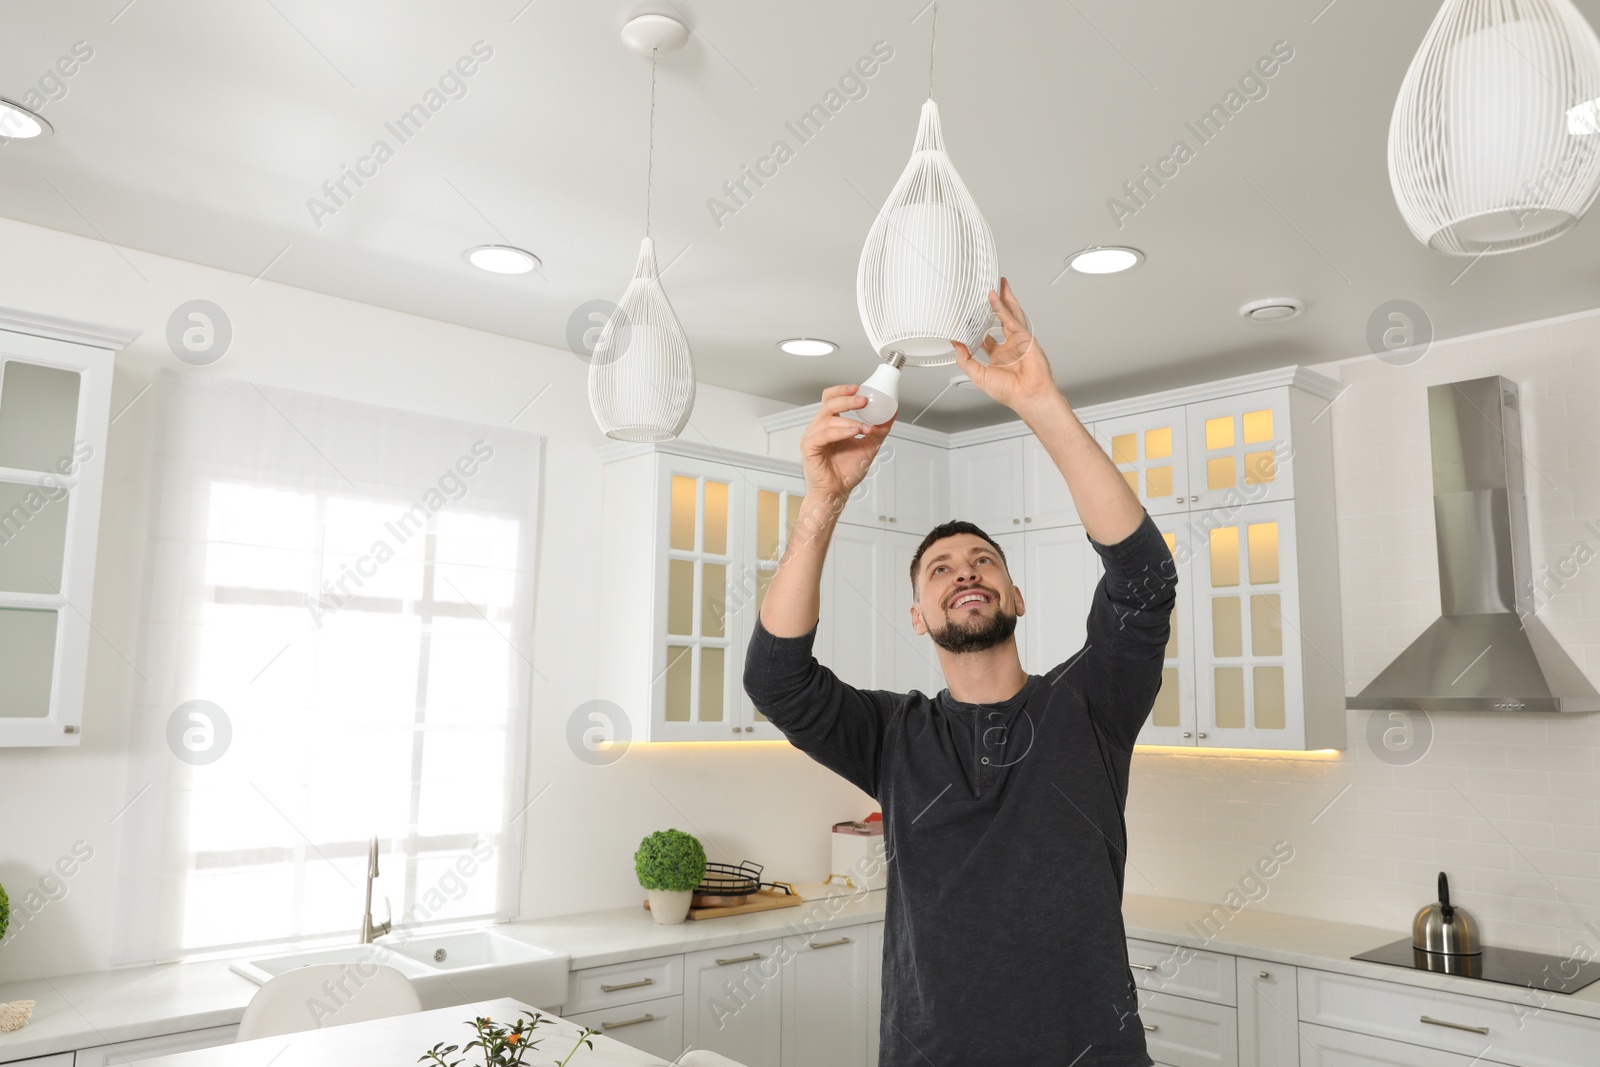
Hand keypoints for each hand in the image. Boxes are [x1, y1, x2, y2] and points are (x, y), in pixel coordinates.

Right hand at [799, 385, 893, 504]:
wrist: (837, 492)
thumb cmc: (845, 472)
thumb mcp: (869, 446)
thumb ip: (879, 430)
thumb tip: (891, 414)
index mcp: (830, 424)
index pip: (831, 399)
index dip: (843, 391)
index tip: (859, 388)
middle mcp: (819, 428)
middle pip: (828, 404)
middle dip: (847, 400)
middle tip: (863, 401)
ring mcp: (812, 437)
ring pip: (828, 419)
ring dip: (849, 421)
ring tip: (865, 428)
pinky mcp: (808, 447)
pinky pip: (823, 435)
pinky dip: (840, 432)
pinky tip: (853, 433)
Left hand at [952, 278, 1061, 414]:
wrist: (1028, 396)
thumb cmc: (1011, 392)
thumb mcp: (978, 375)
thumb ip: (965, 359)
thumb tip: (955, 345)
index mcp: (999, 356)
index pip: (986, 336)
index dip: (977, 326)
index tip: (969, 318)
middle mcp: (1010, 346)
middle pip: (1002, 320)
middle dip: (997, 305)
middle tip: (990, 291)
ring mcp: (1019, 340)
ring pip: (1010, 314)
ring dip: (1004, 298)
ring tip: (997, 285)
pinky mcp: (1025, 336)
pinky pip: (1010, 318)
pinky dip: (1002, 307)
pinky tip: (995, 298)